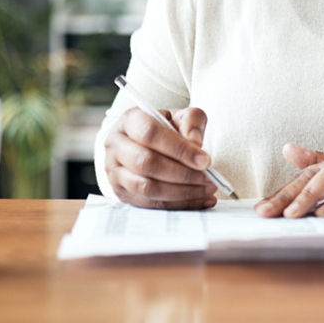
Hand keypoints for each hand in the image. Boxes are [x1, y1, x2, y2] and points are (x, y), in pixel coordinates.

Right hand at [103, 107, 217, 209]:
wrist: (148, 145)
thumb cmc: (166, 130)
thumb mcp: (181, 117)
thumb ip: (192, 122)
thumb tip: (195, 143)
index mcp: (129, 120)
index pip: (150, 133)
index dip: (179, 149)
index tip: (205, 160)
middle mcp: (116, 145)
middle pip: (146, 163)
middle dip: (182, 174)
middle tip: (209, 178)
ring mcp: (115, 171)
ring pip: (147, 187)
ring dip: (181, 192)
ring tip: (207, 189)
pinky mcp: (121, 193)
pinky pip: (150, 204)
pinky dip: (178, 205)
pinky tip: (200, 200)